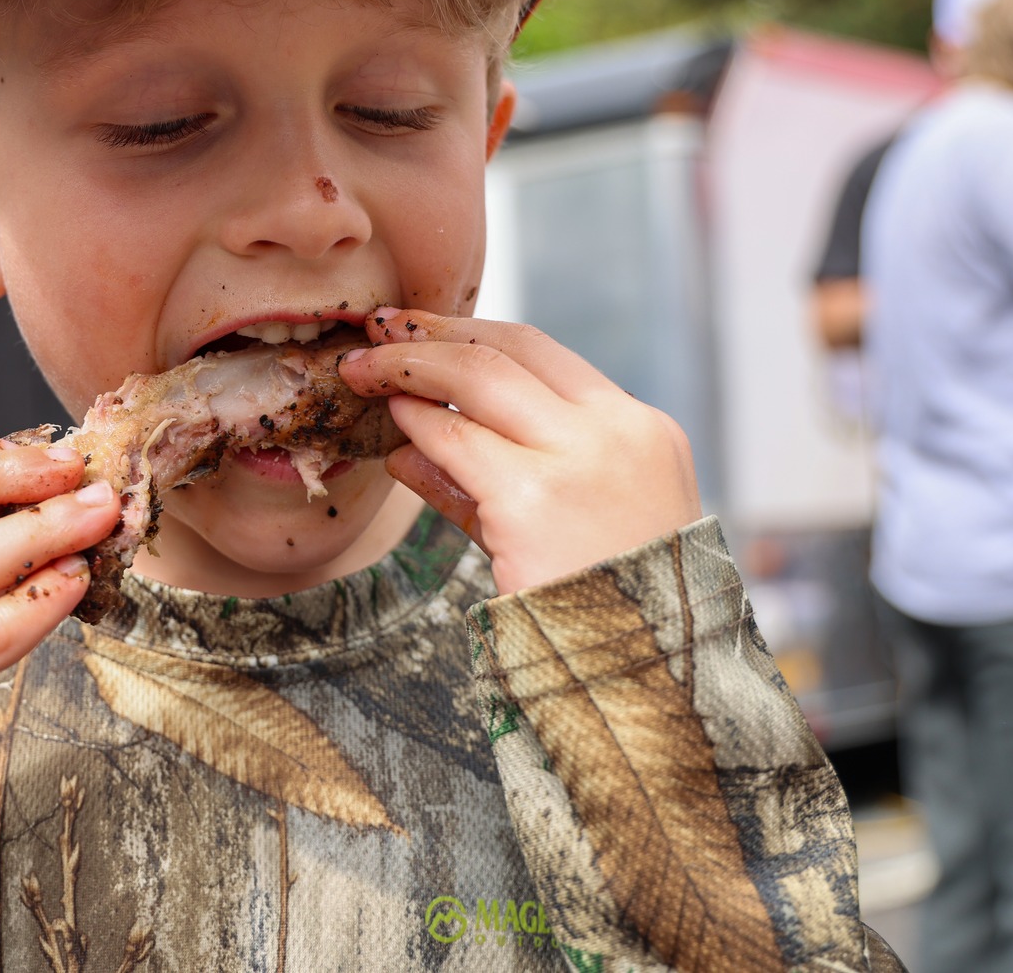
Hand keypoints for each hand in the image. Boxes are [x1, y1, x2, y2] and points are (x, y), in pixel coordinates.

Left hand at [338, 310, 701, 595]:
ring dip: (410, 366)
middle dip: (432, 334)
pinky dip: (416, 424)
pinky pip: (456, 443)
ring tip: (364, 370)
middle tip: (378, 332)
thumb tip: (409, 447)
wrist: (648, 682)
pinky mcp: (533, 498)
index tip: (423, 331)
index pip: (546, 354)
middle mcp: (617, 431)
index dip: (474, 332)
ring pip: (478, 376)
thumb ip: (488, 483)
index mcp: (644, 431)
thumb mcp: (564, 530)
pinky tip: (389, 423)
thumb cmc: (609, 612)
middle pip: (509, 348)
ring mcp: (578, 459)